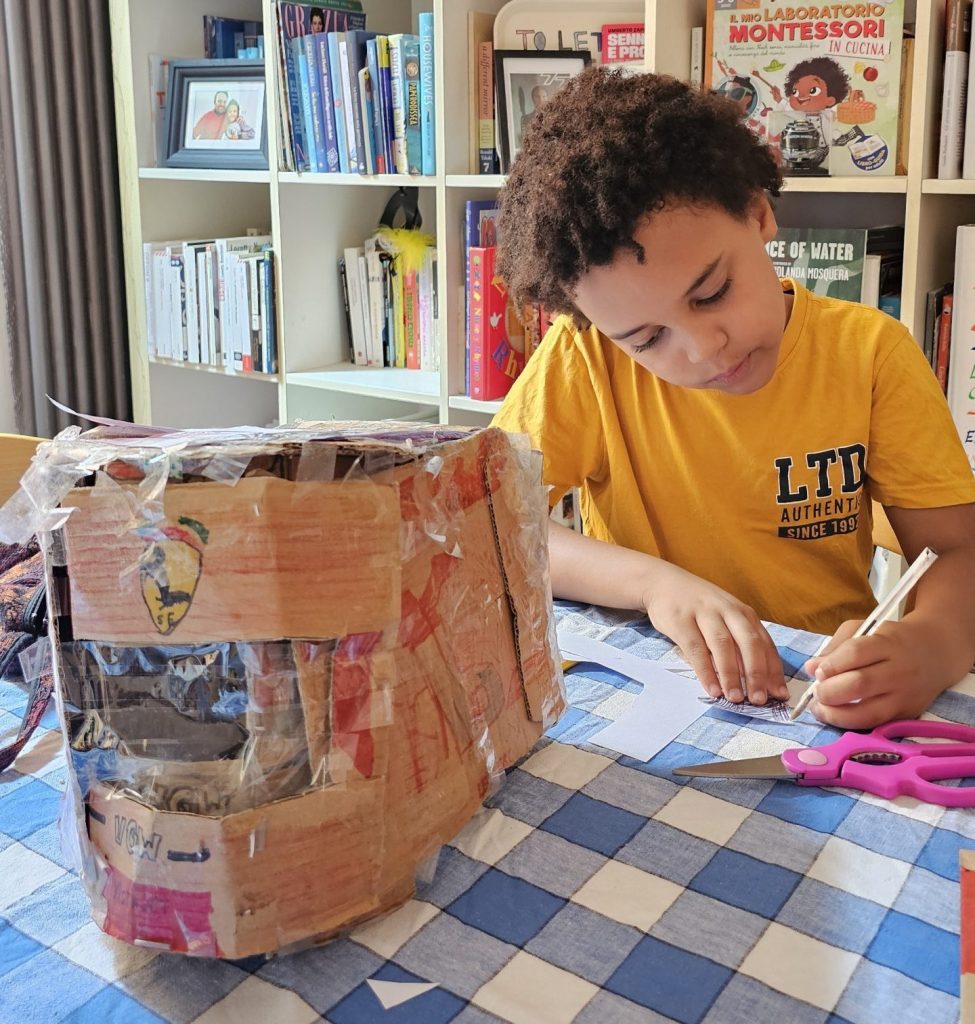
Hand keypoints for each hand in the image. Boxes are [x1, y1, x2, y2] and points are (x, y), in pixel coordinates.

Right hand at [643, 563, 787, 704]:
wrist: (663, 583)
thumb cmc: (699, 607)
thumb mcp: (725, 618)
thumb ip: (738, 643)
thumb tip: (757, 681)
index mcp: (743, 613)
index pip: (764, 643)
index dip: (773, 670)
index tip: (780, 694)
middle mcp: (728, 610)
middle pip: (748, 643)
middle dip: (756, 673)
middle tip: (760, 700)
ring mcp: (704, 614)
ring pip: (723, 645)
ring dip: (731, 674)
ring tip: (735, 698)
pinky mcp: (681, 620)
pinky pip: (696, 649)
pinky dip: (705, 671)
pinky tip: (711, 688)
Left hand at [802, 618, 948, 727]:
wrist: (936, 652)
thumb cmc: (891, 639)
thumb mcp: (864, 630)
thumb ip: (836, 647)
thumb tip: (810, 668)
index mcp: (888, 643)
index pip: (855, 654)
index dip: (831, 665)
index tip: (817, 672)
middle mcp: (900, 670)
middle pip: (859, 684)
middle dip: (829, 692)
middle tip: (817, 693)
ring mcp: (905, 695)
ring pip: (868, 712)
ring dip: (836, 715)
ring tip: (820, 709)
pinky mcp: (908, 714)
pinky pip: (876, 724)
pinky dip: (851, 723)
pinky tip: (837, 717)